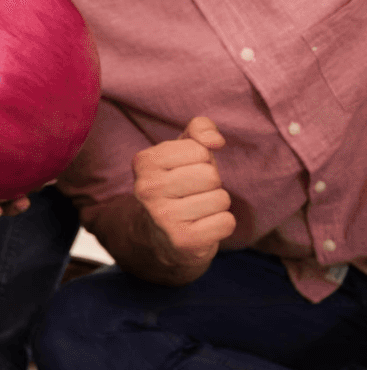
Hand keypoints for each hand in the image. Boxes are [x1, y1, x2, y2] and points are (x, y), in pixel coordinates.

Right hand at [132, 116, 234, 267]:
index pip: (199, 149)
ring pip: (220, 199)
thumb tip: (216, 140)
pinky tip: (202, 226)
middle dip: (211, 183)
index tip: (185, 172)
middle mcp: (147, 189)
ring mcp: (162, 217)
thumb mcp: (183, 150)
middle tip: (193, 193)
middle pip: (210, 175)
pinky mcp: (182, 240)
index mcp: (144, 162)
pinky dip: (221, 224)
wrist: (161, 235)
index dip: (202, 160)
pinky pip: (226, 222)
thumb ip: (200, 129)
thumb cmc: (178, 184)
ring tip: (197, 210)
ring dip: (216, 204)